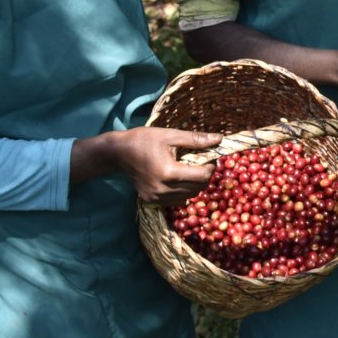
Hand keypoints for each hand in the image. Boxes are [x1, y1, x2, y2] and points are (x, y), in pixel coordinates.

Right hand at [104, 127, 221, 204]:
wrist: (118, 154)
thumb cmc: (144, 140)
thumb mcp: (171, 135)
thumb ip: (196, 139)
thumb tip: (219, 139)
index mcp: (169, 173)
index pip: (203, 176)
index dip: (211, 166)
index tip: (209, 156)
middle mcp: (163, 190)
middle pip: (198, 188)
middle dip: (205, 174)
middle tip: (202, 161)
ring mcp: (156, 198)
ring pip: (189, 196)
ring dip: (195, 183)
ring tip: (190, 168)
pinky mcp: (152, 201)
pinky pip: (177, 200)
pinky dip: (184, 190)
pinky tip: (178, 177)